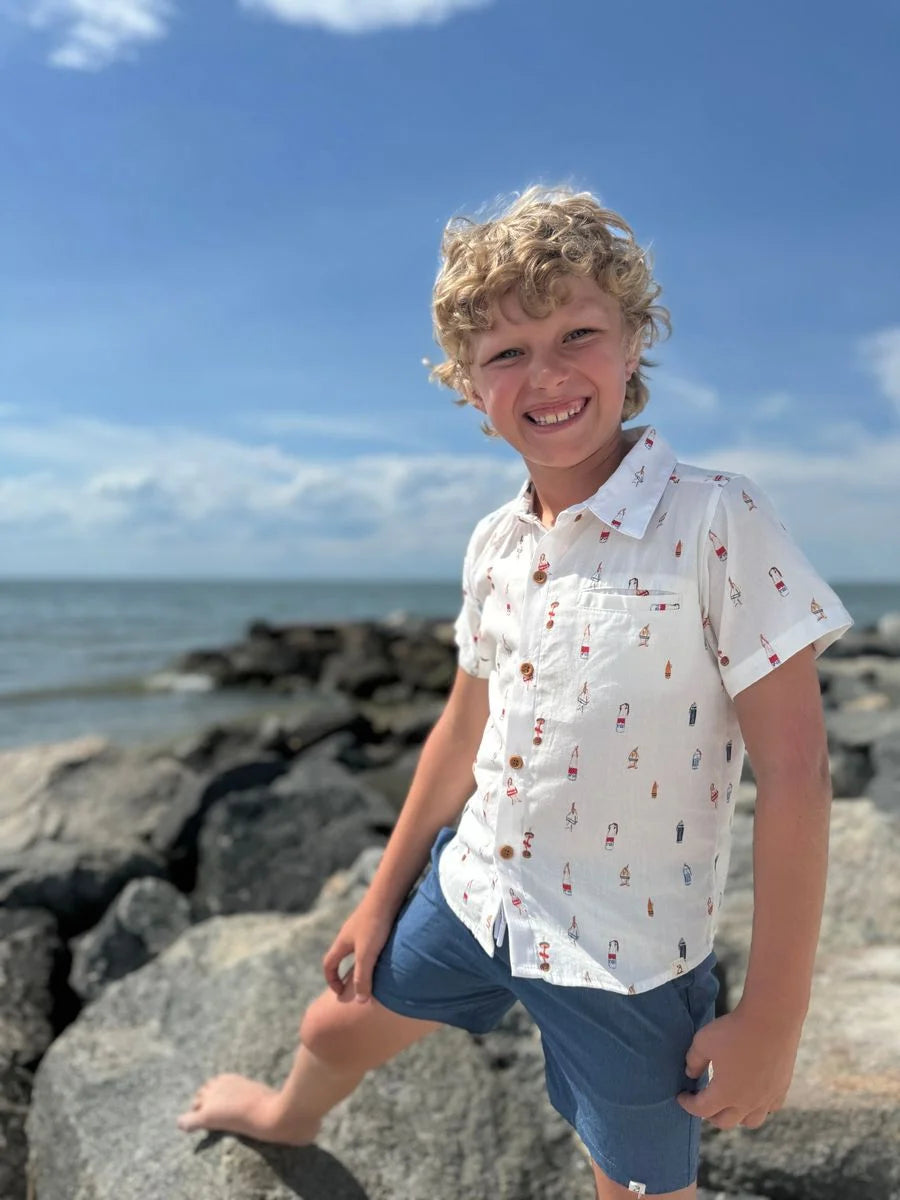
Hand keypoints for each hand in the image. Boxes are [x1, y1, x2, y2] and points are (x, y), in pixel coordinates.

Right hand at [321, 896, 395, 1004]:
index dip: (331, 980)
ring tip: (374, 974)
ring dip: (361, 962)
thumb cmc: (375, 924)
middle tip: (355, 986)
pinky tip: (387, 956)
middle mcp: (349, 934)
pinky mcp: (375, 920)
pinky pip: (370, 940)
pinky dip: (373, 952)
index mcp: (342, 942)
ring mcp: (362, 926)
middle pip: (341, 955)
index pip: (329, 964)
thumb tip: (360, 1002)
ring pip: (357, 948)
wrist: (387, 894)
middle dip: (345, 972)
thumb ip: (362, 978)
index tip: (340, 993)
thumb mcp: (367, 955)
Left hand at [675, 1003, 802, 1129]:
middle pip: (725, 1122)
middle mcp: (747, 1102)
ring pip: (751, 1121)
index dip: (688, 1104)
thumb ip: (694, 1060)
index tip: (681, 1096)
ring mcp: (767, 1097)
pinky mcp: (782, 1087)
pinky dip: (760, 1107)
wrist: (771, 1019)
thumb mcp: (703, 1041)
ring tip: (729, 1106)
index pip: (701, 1109)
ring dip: (737, 1117)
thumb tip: (691, 1073)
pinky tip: (755, 1096)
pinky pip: (771, 1108)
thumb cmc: (734, 1030)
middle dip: (710, 1115)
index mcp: (725, 1094)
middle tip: (703, 1104)